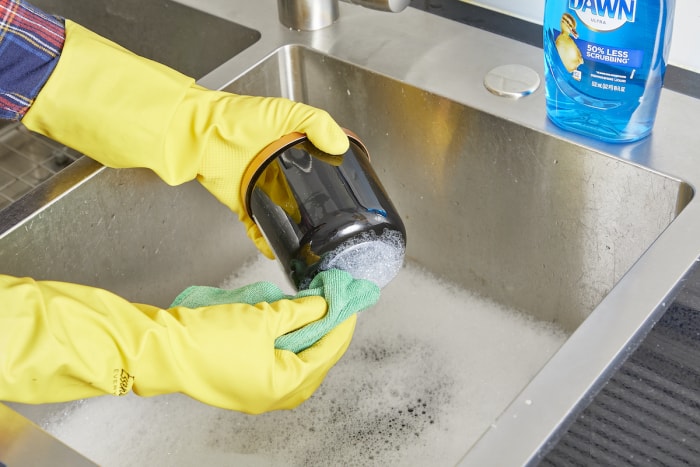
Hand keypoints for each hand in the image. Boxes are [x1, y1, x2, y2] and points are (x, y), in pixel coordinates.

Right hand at [0, 272, 377, 412]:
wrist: (161, 349)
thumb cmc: (206, 339)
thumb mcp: (262, 318)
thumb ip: (298, 312)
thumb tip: (323, 305)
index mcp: (284, 385)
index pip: (327, 352)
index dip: (341, 323)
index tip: (350, 301)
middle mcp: (274, 395)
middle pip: (315, 361)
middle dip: (327, 332)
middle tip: (336, 305)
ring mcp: (257, 392)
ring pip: (296, 363)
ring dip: (308, 338)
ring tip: (316, 311)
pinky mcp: (243, 381)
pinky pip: (277, 363)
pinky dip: (288, 344)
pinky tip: (289, 324)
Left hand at [22, 20, 348, 257]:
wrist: (198, 135)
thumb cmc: (236, 118)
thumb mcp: (282, 111)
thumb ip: (314, 122)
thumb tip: (338, 144)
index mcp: (293, 145)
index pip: (322, 161)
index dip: (337, 175)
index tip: (352, 192)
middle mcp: (280, 168)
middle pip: (307, 191)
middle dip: (321, 207)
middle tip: (337, 224)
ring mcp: (262, 186)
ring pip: (286, 211)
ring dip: (298, 225)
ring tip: (315, 241)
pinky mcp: (244, 202)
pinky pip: (258, 225)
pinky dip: (266, 238)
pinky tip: (277, 249)